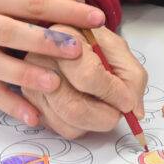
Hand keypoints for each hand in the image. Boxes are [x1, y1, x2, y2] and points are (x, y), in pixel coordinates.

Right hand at [0, 0, 105, 127]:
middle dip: (44, 41)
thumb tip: (82, 2)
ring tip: (55, 84)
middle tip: (77, 51)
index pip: (33, 1)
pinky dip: (12, 106)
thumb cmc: (5, 10)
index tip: (98, 19)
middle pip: (10, 31)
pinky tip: (35, 116)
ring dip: (25, 74)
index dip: (66, 10)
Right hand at [21, 25, 147, 138]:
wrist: (72, 45)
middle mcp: (39, 58)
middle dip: (104, 117)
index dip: (113, 93)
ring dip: (93, 123)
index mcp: (64, 35)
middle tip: (118, 112)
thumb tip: (132, 110)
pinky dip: (78, 125)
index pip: (88, 76)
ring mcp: (30, 81)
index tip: (127, 100)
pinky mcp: (30, 100)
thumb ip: (132, 78)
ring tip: (102, 105)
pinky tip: (85, 106)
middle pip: (72, 107)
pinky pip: (58, 127)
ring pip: (66, 122)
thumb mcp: (120, 52)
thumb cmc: (96, 47)